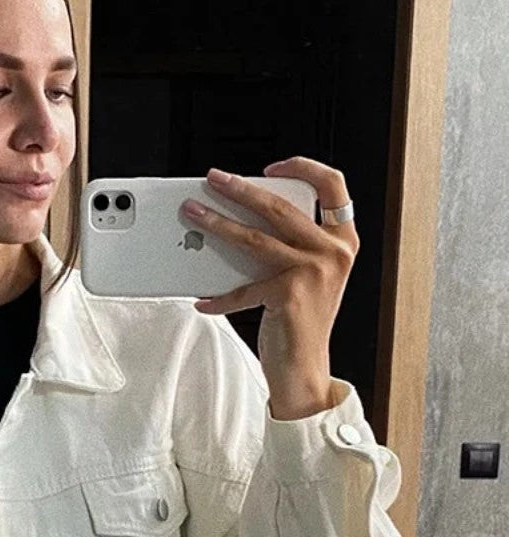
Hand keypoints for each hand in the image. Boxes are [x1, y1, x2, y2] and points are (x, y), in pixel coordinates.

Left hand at [181, 158, 359, 405]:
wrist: (306, 369)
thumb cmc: (303, 322)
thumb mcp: (309, 276)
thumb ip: (293, 245)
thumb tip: (244, 217)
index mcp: (343, 241)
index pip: (333, 185)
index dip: (303, 167)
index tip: (272, 167)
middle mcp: (334, 252)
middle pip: (280, 206)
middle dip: (240, 189)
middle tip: (213, 180)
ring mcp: (313, 272)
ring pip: (254, 238)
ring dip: (217, 224)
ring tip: (193, 213)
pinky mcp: (289, 293)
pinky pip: (242, 288)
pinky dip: (219, 296)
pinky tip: (202, 299)